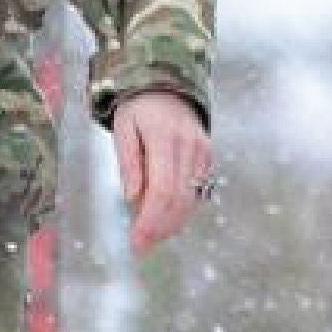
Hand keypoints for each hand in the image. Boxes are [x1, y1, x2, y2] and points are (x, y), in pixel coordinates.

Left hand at [112, 90, 212, 254]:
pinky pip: (198, 190)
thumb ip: (128, 162)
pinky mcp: (208, 156)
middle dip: (160, 229)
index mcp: (164, 138)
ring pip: (191, 199)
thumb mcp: (123, 128)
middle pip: (178, 200)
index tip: (137, 242)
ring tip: (150, 236)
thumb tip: (132, 198)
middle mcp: (189, 146)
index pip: (162, 190)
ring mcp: (202, 151)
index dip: (150, 221)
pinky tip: (165, 218)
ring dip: (172, 223)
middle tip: (141, 247)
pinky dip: (182, 209)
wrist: (167, 84)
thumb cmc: (138, 108)